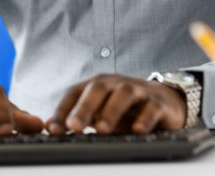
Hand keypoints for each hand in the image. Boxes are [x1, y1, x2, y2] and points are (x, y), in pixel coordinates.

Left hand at [46, 74, 185, 134]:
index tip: (54, 130)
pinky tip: (137, 130)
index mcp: (97, 85)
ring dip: (111, 111)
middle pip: (97, 89)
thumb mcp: (100, 112)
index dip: (62, 110)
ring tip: (101, 129)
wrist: (164, 101)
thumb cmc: (126, 109)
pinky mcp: (158, 102)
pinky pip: (151, 108)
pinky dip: (144, 118)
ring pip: (123, 94)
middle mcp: (114, 84)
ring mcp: (138, 91)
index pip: (74, 93)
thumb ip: (77, 118)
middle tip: (74, 126)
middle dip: (84, 107)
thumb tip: (49, 126)